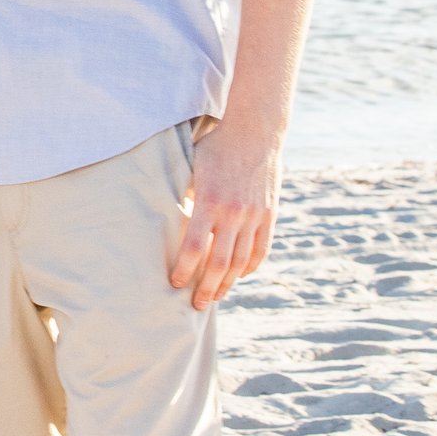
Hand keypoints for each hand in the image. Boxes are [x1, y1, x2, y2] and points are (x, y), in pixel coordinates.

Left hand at [168, 117, 280, 308]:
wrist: (254, 130)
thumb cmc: (215, 145)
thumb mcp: (191, 167)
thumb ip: (183, 195)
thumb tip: (167, 217)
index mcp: (209, 201)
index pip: (193, 247)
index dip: (184, 270)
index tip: (176, 283)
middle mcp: (234, 213)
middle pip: (220, 263)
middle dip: (207, 288)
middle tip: (196, 305)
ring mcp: (255, 215)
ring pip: (242, 262)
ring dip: (228, 283)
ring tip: (216, 296)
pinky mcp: (269, 214)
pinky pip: (261, 249)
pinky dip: (251, 266)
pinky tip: (240, 275)